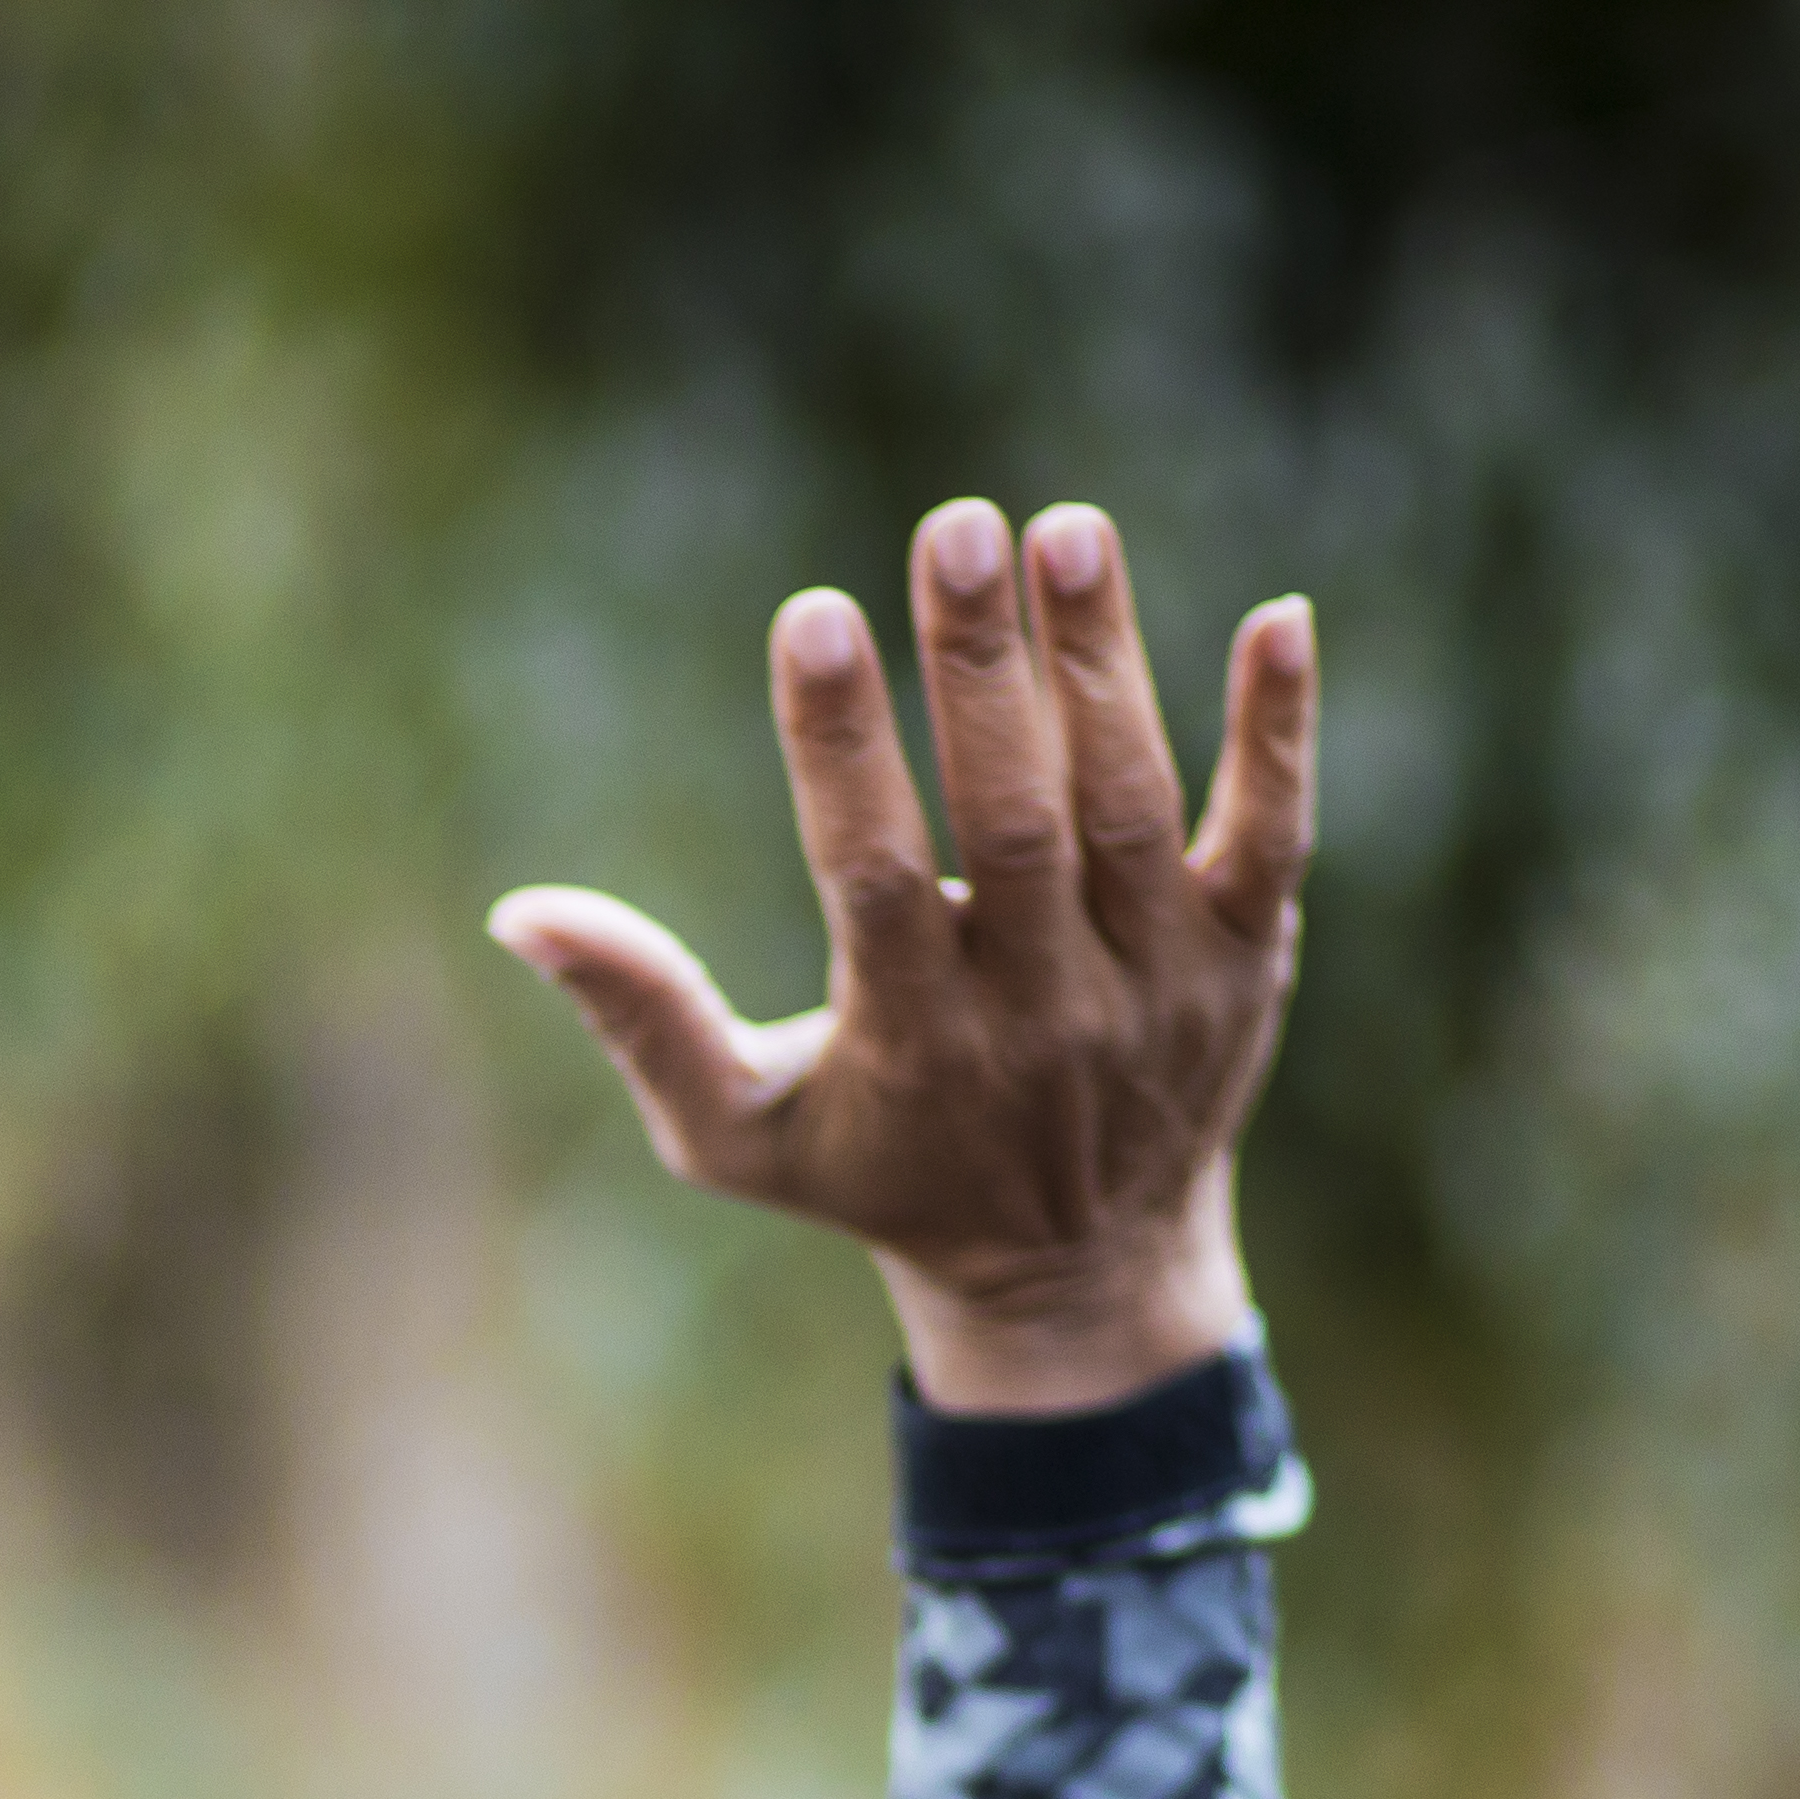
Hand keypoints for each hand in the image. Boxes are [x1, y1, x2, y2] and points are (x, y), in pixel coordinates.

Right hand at [490, 502, 1309, 1415]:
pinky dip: (1279, 729)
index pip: (875, 881)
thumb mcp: (739, 1133)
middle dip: (980, 673)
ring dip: (1102, 664)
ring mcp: (1159, 985)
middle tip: (950, 529)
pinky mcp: (1249, 957)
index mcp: (915, 1048)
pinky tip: (1277, 618)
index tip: (814, 617)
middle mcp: (1046, 1016)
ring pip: (1133, 807)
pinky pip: (1276, 831)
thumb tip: (520, 912)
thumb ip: (642, 1019)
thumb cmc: (883, 1175)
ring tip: (1062, 529)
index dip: (842, 749)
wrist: (1085, 1269)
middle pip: (1016, 824)